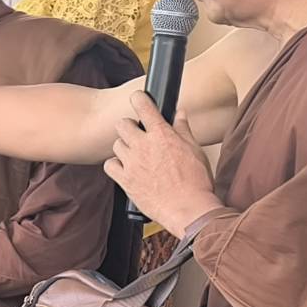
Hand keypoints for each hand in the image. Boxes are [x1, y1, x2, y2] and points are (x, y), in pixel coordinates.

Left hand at [105, 92, 221, 237]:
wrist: (188, 208)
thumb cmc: (197, 181)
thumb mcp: (195, 151)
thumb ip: (183, 129)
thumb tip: (179, 113)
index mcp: (162, 135)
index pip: (144, 107)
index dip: (138, 99)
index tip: (137, 98)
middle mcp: (143, 146)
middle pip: (122, 124)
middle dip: (129, 127)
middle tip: (138, 135)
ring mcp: (132, 163)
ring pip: (116, 145)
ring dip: (124, 147)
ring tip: (136, 155)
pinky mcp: (125, 180)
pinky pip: (109, 165)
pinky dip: (115, 165)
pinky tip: (125, 168)